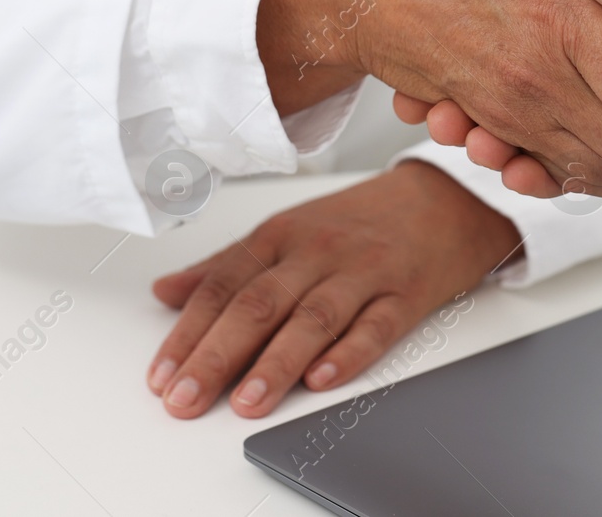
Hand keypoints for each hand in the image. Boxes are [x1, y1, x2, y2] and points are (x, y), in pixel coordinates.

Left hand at [146, 161, 519, 418]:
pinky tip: (322, 379)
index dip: (187, 333)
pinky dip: (349, 353)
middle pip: (259, 305)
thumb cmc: (356, 221)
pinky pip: (376, 326)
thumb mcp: (285, 231)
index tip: (161, 376)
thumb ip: (225, 265)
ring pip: (313, 318)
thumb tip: (166, 292)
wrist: (441, 199)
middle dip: (216, 356)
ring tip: (246, 403)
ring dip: (276, 363)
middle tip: (185, 399)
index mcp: (280, 236)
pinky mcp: (405, 294)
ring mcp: (363, 272)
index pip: (223, 287)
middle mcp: (317, 252)